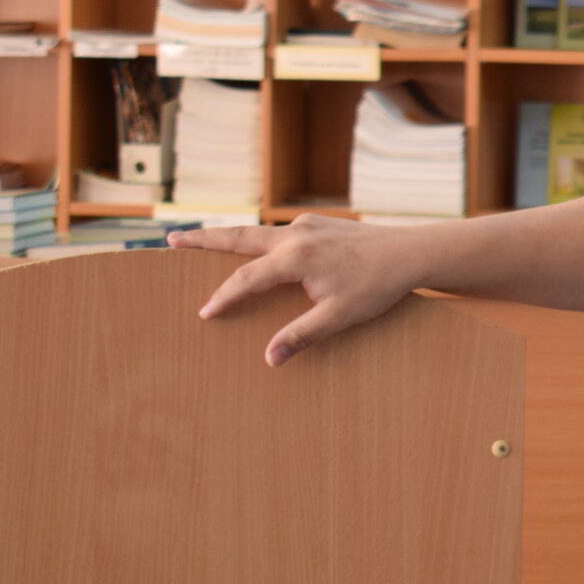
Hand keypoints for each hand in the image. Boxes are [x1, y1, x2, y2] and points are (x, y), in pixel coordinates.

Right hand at [173, 214, 426, 366]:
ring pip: (259, 231)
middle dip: (203, 240)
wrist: (413, 253)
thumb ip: (302, 335)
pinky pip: (280, 232)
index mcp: (295, 256)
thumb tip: (269, 358)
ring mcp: (308, 225)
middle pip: (238, 236)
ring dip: (231, 237)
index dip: (223, 297)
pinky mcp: (321, 224)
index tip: (204, 313)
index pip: (246, 279)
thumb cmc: (378, 286)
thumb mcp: (340, 316)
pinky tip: (258, 247)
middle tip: (170, 240)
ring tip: (203, 241)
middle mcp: (296, 234)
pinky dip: (260, 239)